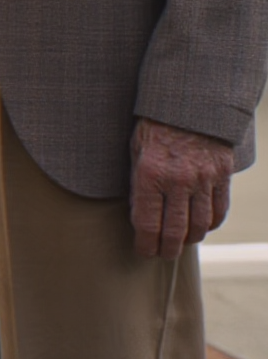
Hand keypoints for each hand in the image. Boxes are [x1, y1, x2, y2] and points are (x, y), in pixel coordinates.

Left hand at [129, 117, 233, 259]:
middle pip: (175, 231)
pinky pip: (219, 211)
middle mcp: (177, 180)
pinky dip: (210, 224)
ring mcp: (203, 179)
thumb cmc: (154, 126)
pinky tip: (201, 227)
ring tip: (180, 244)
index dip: (145, 244)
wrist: (189, 103)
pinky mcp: (222, 177)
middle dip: (167, 249)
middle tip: (161, 254)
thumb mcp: (135, 150)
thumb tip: (140, 215)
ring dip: (190, 240)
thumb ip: (138, 183)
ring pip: (200, 225)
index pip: (148, 223)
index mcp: (150, 174)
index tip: (143, 251)